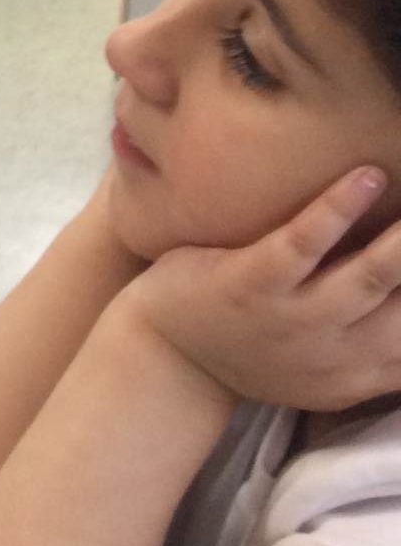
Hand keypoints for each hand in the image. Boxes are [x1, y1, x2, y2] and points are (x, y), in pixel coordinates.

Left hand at [125, 167, 400, 411]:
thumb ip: (388, 338)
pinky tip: (366, 175)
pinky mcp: (251, 286)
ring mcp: (296, 320)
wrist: (167, 356)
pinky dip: (338, 209)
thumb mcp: (335, 363)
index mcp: (373, 371)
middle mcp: (344, 353)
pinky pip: (301, 243)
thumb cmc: (259, 345)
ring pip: (374, 275)